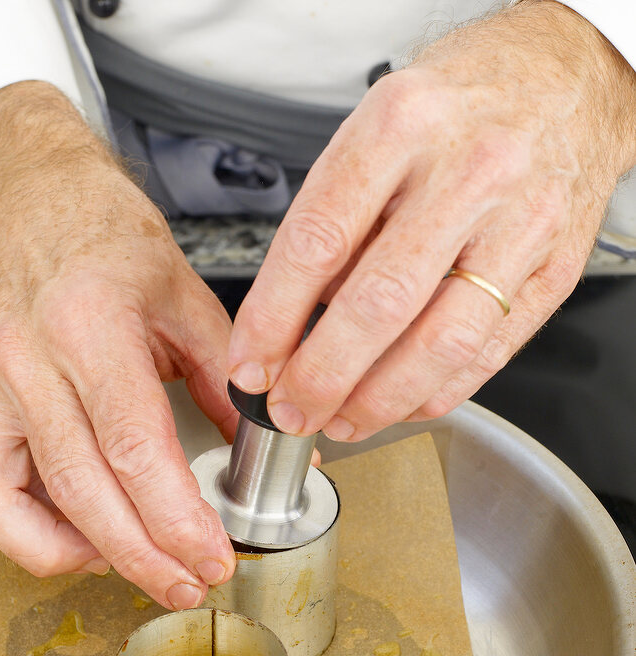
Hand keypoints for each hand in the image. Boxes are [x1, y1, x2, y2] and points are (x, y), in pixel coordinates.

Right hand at [0, 82, 237, 607]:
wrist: (27, 197)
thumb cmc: (102, 234)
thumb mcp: (184, 296)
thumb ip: (226, 376)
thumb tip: (267, 441)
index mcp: (93, 325)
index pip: (136, 447)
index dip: (177, 517)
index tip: (213, 554)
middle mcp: (32, 363)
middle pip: (87, 491)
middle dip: (147, 554)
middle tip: (191, 580)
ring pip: (31, 504)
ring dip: (94, 556)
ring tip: (144, 569)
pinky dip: (30, 537)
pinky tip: (79, 541)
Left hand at [229, 1, 635, 439]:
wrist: (568, 76)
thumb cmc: (462, 104)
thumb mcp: (378, 128)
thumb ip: (336, 220)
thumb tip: (290, 324)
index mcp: (402, 125)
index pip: (317, 241)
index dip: (272, 319)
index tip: (249, 365)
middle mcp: (469, 171)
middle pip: (378, 304)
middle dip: (321, 376)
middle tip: (289, 409)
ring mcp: (521, 224)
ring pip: (439, 343)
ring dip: (378, 400)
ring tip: (340, 419)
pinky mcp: (555, 270)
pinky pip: (486, 354)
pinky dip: (433, 394)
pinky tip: (398, 403)